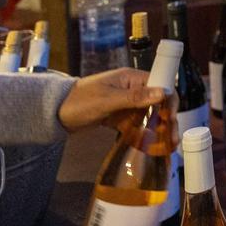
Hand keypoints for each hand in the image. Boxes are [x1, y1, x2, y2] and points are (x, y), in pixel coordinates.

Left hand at [58, 67, 179, 147]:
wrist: (53, 114)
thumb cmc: (78, 101)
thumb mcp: (107, 100)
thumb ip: (135, 98)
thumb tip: (162, 93)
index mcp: (131, 79)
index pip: (160, 86)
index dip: (169, 101)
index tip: (172, 119)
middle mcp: (132, 89)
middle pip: (157, 103)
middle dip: (168, 120)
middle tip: (172, 140)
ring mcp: (126, 104)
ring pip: (149, 116)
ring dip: (159, 130)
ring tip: (167, 146)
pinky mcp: (119, 117)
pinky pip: (137, 125)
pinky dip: (145, 135)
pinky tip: (152, 146)